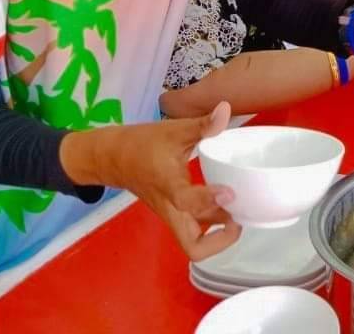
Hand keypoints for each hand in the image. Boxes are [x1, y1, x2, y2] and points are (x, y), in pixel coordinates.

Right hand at [62, 103, 240, 261]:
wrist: (112, 157)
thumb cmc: (142, 144)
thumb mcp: (174, 130)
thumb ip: (203, 124)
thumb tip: (226, 108)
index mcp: (167, 185)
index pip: (187, 202)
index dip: (209, 200)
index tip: (230, 192)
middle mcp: (170, 208)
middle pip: (192, 245)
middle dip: (220, 240)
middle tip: (240, 217)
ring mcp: (171, 214)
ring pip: (193, 241)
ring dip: (219, 234)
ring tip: (239, 211)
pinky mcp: (174, 213)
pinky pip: (194, 229)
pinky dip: (213, 224)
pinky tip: (228, 205)